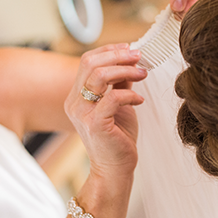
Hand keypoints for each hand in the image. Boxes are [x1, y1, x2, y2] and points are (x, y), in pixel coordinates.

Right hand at [64, 44, 146, 183]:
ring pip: (99, 76)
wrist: (115, 168)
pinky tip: (139, 100)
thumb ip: (120, 83)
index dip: (109, 51)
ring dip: (125, 71)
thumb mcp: (119, 104)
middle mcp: (75, 102)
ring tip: (142, 74)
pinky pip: (113, 98)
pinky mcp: (95, 124)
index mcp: (77, 96)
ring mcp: (82, 113)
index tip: (130, 50)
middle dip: (118, 56)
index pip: (87, 61)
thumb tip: (131, 60)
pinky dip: (130, 95)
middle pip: (91, 63)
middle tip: (139, 58)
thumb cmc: (117, 137)